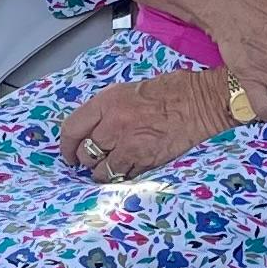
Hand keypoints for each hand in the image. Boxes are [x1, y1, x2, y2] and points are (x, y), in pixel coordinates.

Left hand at [58, 71, 225, 179]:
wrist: (200, 102)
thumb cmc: (170, 91)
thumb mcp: (128, 91)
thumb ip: (107, 110)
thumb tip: (93, 129)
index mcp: (107, 102)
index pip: (71, 128)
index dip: (66, 145)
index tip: (68, 153)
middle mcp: (113, 124)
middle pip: (85, 153)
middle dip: (86, 160)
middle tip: (92, 161)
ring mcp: (129, 145)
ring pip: (101, 171)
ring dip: (103, 172)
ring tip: (110, 168)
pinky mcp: (145, 160)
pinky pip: (124, 176)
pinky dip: (123, 176)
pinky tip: (129, 169)